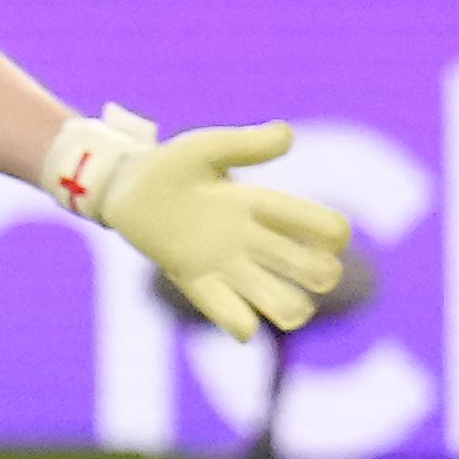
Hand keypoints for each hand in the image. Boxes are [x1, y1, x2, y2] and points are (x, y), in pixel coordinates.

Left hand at [87, 121, 353, 345]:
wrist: (124, 188)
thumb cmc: (170, 165)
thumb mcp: (205, 148)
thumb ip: (245, 144)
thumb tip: (288, 134)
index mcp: (263, 207)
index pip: (325, 228)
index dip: (334, 234)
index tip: (318, 229)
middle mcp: (255, 241)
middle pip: (318, 271)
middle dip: (321, 275)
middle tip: (292, 266)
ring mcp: (229, 266)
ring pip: (285, 305)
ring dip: (291, 309)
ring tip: (275, 304)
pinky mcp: (198, 283)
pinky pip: (233, 318)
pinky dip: (242, 324)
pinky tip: (235, 315)